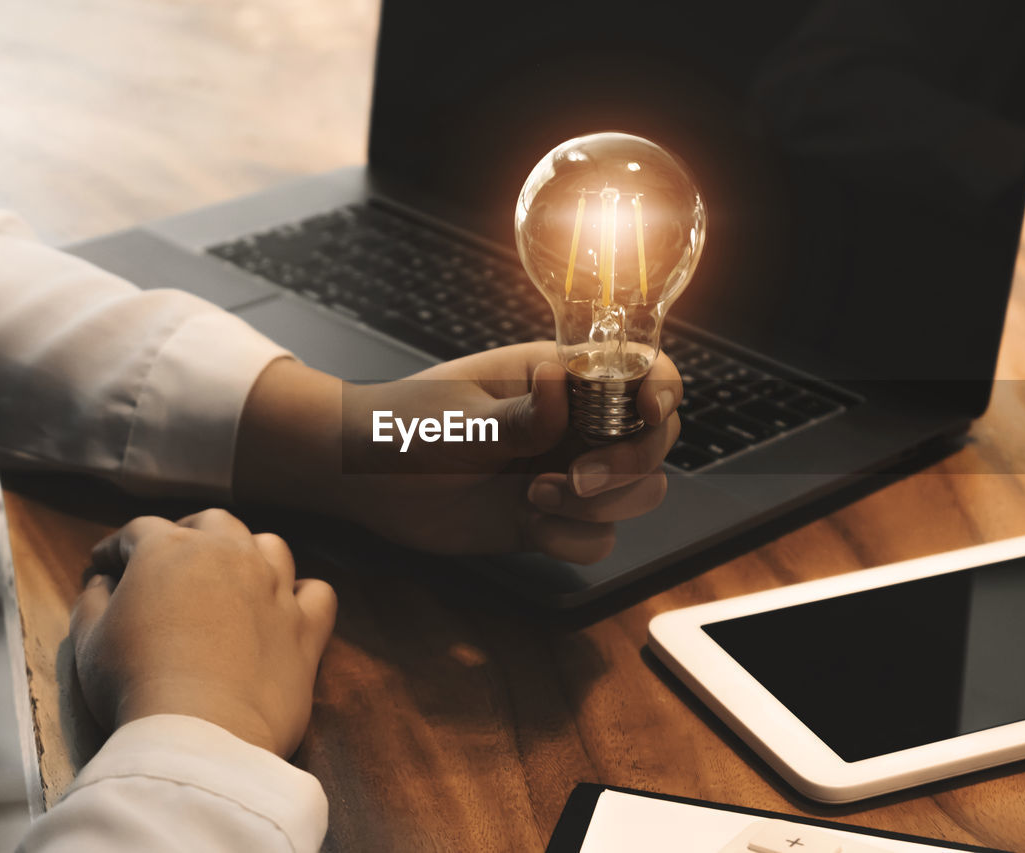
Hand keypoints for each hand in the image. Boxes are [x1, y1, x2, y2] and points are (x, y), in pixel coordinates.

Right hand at [70, 509, 336, 757]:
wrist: (200, 732)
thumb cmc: (134, 682)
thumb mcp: (89, 640)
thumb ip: (92, 601)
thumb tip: (101, 583)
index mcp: (170, 549)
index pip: (140, 531)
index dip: (118, 547)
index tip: (105, 564)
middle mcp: (229, 554)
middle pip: (212, 523)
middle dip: (188, 532)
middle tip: (170, 557)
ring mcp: (274, 587)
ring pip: (269, 546)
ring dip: (249, 552)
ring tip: (234, 573)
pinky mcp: (306, 626)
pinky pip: (317, 593)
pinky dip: (303, 594)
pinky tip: (289, 605)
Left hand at [235, 343, 680, 564]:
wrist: (364, 481)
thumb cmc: (404, 425)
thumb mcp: (460, 419)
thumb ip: (519, 414)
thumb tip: (563, 381)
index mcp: (560, 375)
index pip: (641, 370)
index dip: (661, 390)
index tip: (646, 413)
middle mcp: (573, 423)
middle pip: (653, 440)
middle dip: (629, 463)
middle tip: (576, 477)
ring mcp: (564, 473)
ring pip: (633, 494)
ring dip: (600, 505)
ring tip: (536, 497)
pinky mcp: (548, 520)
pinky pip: (595, 538)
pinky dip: (573, 539)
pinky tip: (530, 525)